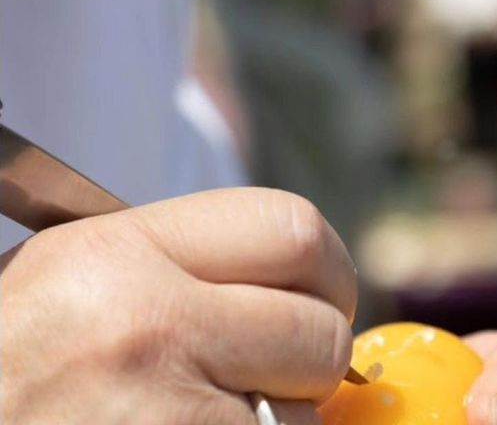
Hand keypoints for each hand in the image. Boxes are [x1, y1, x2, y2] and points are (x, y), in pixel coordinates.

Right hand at [1, 188, 357, 423]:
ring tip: (212, 411)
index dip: (329, 266)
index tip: (322, 294)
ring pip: (309, 413)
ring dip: (287, 416)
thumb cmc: (14, 360)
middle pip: (322, 328)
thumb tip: (292, 273)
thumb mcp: (78, 275)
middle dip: (320, 350)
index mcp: (120, 253)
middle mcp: (148, 327)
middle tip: (289, 361)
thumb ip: (184, 259)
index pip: (292, 228)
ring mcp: (168, 419)